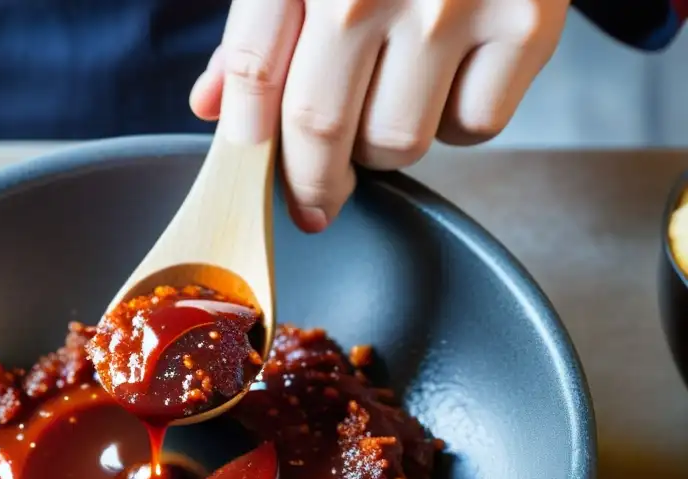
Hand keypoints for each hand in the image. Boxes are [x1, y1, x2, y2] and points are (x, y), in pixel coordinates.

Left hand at [191, 0, 567, 232]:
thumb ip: (257, 24)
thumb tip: (212, 105)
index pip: (253, 74)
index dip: (249, 145)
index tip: (258, 182)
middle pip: (320, 128)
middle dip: (311, 182)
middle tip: (316, 197)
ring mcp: (453, 4)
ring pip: (396, 142)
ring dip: (381, 147)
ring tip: (386, 105)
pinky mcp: (528, 22)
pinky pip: (472, 126)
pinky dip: (454, 123)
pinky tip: (447, 81)